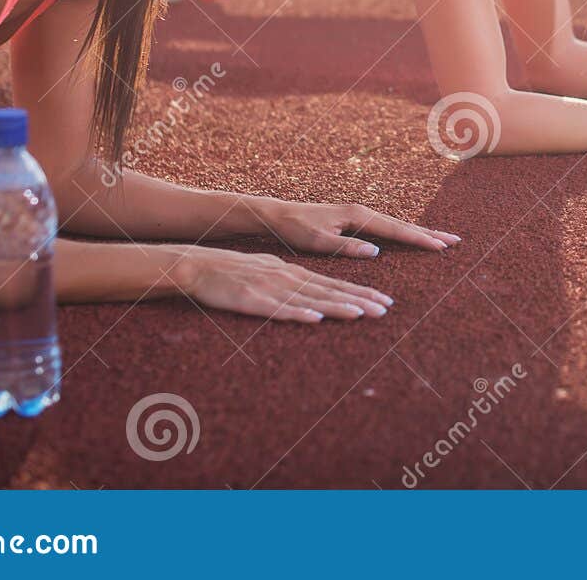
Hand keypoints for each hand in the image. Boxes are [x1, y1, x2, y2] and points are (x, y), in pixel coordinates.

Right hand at [169, 246, 395, 322]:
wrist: (200, 266)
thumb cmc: (237, 271)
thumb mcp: (272, 271)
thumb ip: (295, 282)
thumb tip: (317, 297)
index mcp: (295, 273)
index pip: (335, 284)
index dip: (361, 293)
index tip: (385, 301)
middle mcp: (289, 279)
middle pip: (330, 292)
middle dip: (360, 301)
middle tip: (386, 310)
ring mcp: (271, 289)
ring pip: (310, 300)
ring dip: (337, 307)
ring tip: (361, 313)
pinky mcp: (252, 300)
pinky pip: (277, 309)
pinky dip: (297, 313)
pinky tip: (314, 319)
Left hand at [257, 199, 460, 256]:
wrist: (278, 214)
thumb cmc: (295, 229)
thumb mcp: (317, 242)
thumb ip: (346, 247)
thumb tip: (376, 252)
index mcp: (357, 216)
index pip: (395, 230)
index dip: (419, 239)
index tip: (441, 246)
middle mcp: (363, 212)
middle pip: (402, 224)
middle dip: (429, 233)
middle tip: (455, 241)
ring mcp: (360, 215)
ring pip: (396, 225)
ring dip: (419, 232)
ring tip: (441, 240)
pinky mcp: (355, 220)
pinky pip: (387, 227)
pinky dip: (403, 233)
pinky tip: (410, 238)